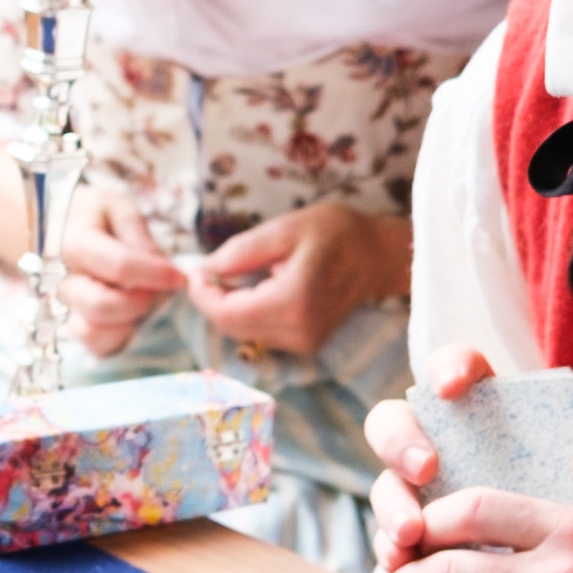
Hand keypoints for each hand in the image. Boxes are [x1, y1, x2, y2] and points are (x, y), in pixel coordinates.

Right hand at [58, 183, 186, 358]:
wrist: (52, 227)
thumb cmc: (91, 215)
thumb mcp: (117, 206)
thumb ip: (137, 233)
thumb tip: (158, 264)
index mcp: (73, 242)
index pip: (119, 265)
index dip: (156, 274)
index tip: (179, 276)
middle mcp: (60, 279)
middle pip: (101, 306)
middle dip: (140, 300)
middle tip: (155, 287)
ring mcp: (61, 306)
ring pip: (93, 331)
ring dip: (127, 320)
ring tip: (138, 298)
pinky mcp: (71, 326)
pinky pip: (95, 345)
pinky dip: (118, 335)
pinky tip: (127, 314)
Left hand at [182, 201, 407, 356]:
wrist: (377, 255)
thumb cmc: (335, 233)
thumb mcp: (285, 228)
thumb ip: (242, 251)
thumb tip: (205, 269)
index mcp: (293, 301)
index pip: (227, 314)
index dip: (202, 294)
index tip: (196, 269)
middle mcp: (298, 331)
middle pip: (231, 327)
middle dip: (212, 300)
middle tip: (210, 269)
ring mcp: (304, 342)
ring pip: (243, 332)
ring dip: (230, 306)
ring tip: (239, 274)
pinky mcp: (306, 344)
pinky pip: (260, 333)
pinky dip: (248, 312)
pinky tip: (257, 287)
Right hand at [367, 350, 572, 572]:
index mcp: (490, 415)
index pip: (459, 369)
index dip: (448, 367)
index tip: (451, 387)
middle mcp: (443, 445)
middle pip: (396, 421)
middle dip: (400, 440)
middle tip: (424, 469)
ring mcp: (419, 492)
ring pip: (386, 483)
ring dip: (391, 506)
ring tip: (411, 536)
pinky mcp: (412, 533)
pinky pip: (388, 535)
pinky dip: (391, 549)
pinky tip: (404, 565)